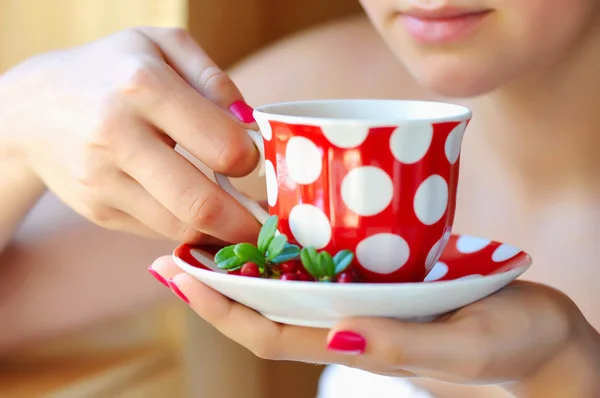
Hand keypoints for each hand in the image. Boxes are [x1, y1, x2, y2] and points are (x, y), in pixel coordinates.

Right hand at [0, 27, 259, 243]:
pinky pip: (157, 231)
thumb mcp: (162, 46)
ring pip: (180, 227)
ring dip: (220, 233)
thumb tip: (250, 125)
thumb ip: (214, 78)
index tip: (256, 161)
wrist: (34, 106)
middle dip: (246, 224)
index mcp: (144, 86)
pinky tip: (198, 215)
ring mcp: (102, 179)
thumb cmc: (112, 70)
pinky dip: (187, 229)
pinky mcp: (97, 209)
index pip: (223, 145)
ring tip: (239, 223)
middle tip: (266, 225)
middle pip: (200, 203)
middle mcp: (117, 135)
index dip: (252, 161)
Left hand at [150, 256, 599, 394]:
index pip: (266, 331)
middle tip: (173, 248)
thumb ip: (400, 344)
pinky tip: (277, 224)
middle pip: (264, 308)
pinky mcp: (380, 282)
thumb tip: (336, 333)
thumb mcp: (461, 346)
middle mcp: (346, 324)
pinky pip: (323, 266)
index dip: (218, 307)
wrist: (538, 332)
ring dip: (245, 264)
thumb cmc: (507, 342)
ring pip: (288, 286)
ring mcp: (360, 303)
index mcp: (355, 344)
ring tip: (207, 232)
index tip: (177, 274)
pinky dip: (291, 249)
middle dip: (215, 284)